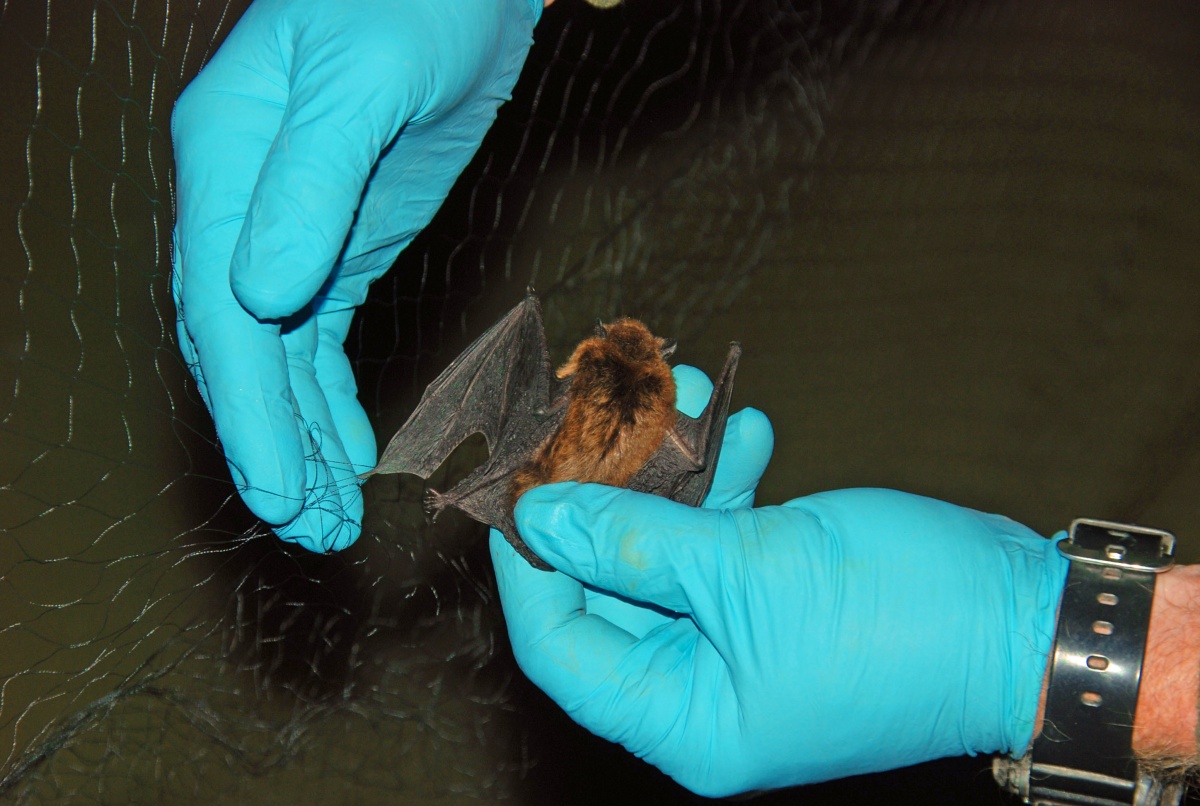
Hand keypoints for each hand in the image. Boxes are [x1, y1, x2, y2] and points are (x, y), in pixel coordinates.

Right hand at [172, 0, 540, 550]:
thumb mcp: (365, 79)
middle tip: (310, 529)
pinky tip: (347, 452)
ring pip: (280, 358)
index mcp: (225, 165)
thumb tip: (264, 292)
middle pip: (240, 351)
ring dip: (301, 441)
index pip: (221, 313)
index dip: (247, 412)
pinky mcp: (340, 242)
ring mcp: (289, 228)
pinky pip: (319, 340)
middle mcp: (243, 207)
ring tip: (328, 519)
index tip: (279, 491)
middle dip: (272, 446)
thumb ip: (311, 181)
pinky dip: (329, 401)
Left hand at [491, 454, 1068, 797]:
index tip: (520, 483)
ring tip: (685, 394)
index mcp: (685, 718)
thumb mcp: (750, 573)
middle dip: (610, 490)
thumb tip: (540, 516)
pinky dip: (726, 484)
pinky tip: (743, 430)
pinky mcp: (773, 595)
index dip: (531, 563)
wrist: (1028, 617)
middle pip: (609, 583)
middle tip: (599, 411)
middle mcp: (701, 687)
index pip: (561, 646)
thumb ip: (636, 541)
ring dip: (675, 469)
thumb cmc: (903, 623)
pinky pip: (723, 536)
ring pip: (667, 546)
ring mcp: (737, 639)